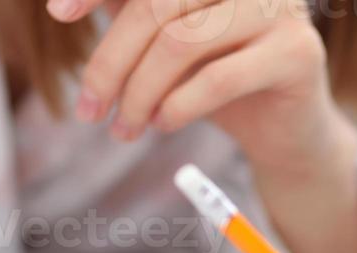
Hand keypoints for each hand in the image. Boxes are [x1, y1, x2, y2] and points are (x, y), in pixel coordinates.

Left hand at [48, 0, 356, 252]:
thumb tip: (60, 4)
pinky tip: (163, 124)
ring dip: (141, 92)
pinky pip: (219, 78)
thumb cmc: (221, 84)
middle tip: (89, 111)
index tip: (59, 13)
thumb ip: (130, 15)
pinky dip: (179, 106)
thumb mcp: (169, 44)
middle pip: (155, 6)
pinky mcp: (297, 54)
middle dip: (112, 62)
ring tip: (126, 127)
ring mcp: (278, 10)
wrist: (288, 135)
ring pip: (181, 42)